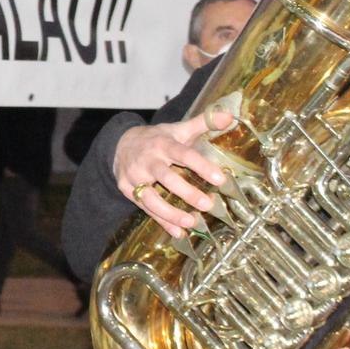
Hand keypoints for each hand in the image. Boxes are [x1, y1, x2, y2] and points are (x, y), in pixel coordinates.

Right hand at [112, 109, 235, 236]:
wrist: (120, 145)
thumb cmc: (157, 139)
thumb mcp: (178, 130)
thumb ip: (203, 123)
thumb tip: (229, 116)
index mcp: (162, 144)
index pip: (184, 154)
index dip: (202, 166)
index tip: (221, 179)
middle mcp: (147, 160)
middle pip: (167, 178)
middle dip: (187, 193)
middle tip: (209, 205)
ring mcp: (135, 177)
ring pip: (151, 198)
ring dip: (171, 213)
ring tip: (191, 222)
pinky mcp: (127, 190)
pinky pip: (145, 209)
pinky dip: (162, 222)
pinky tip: (178, 232)